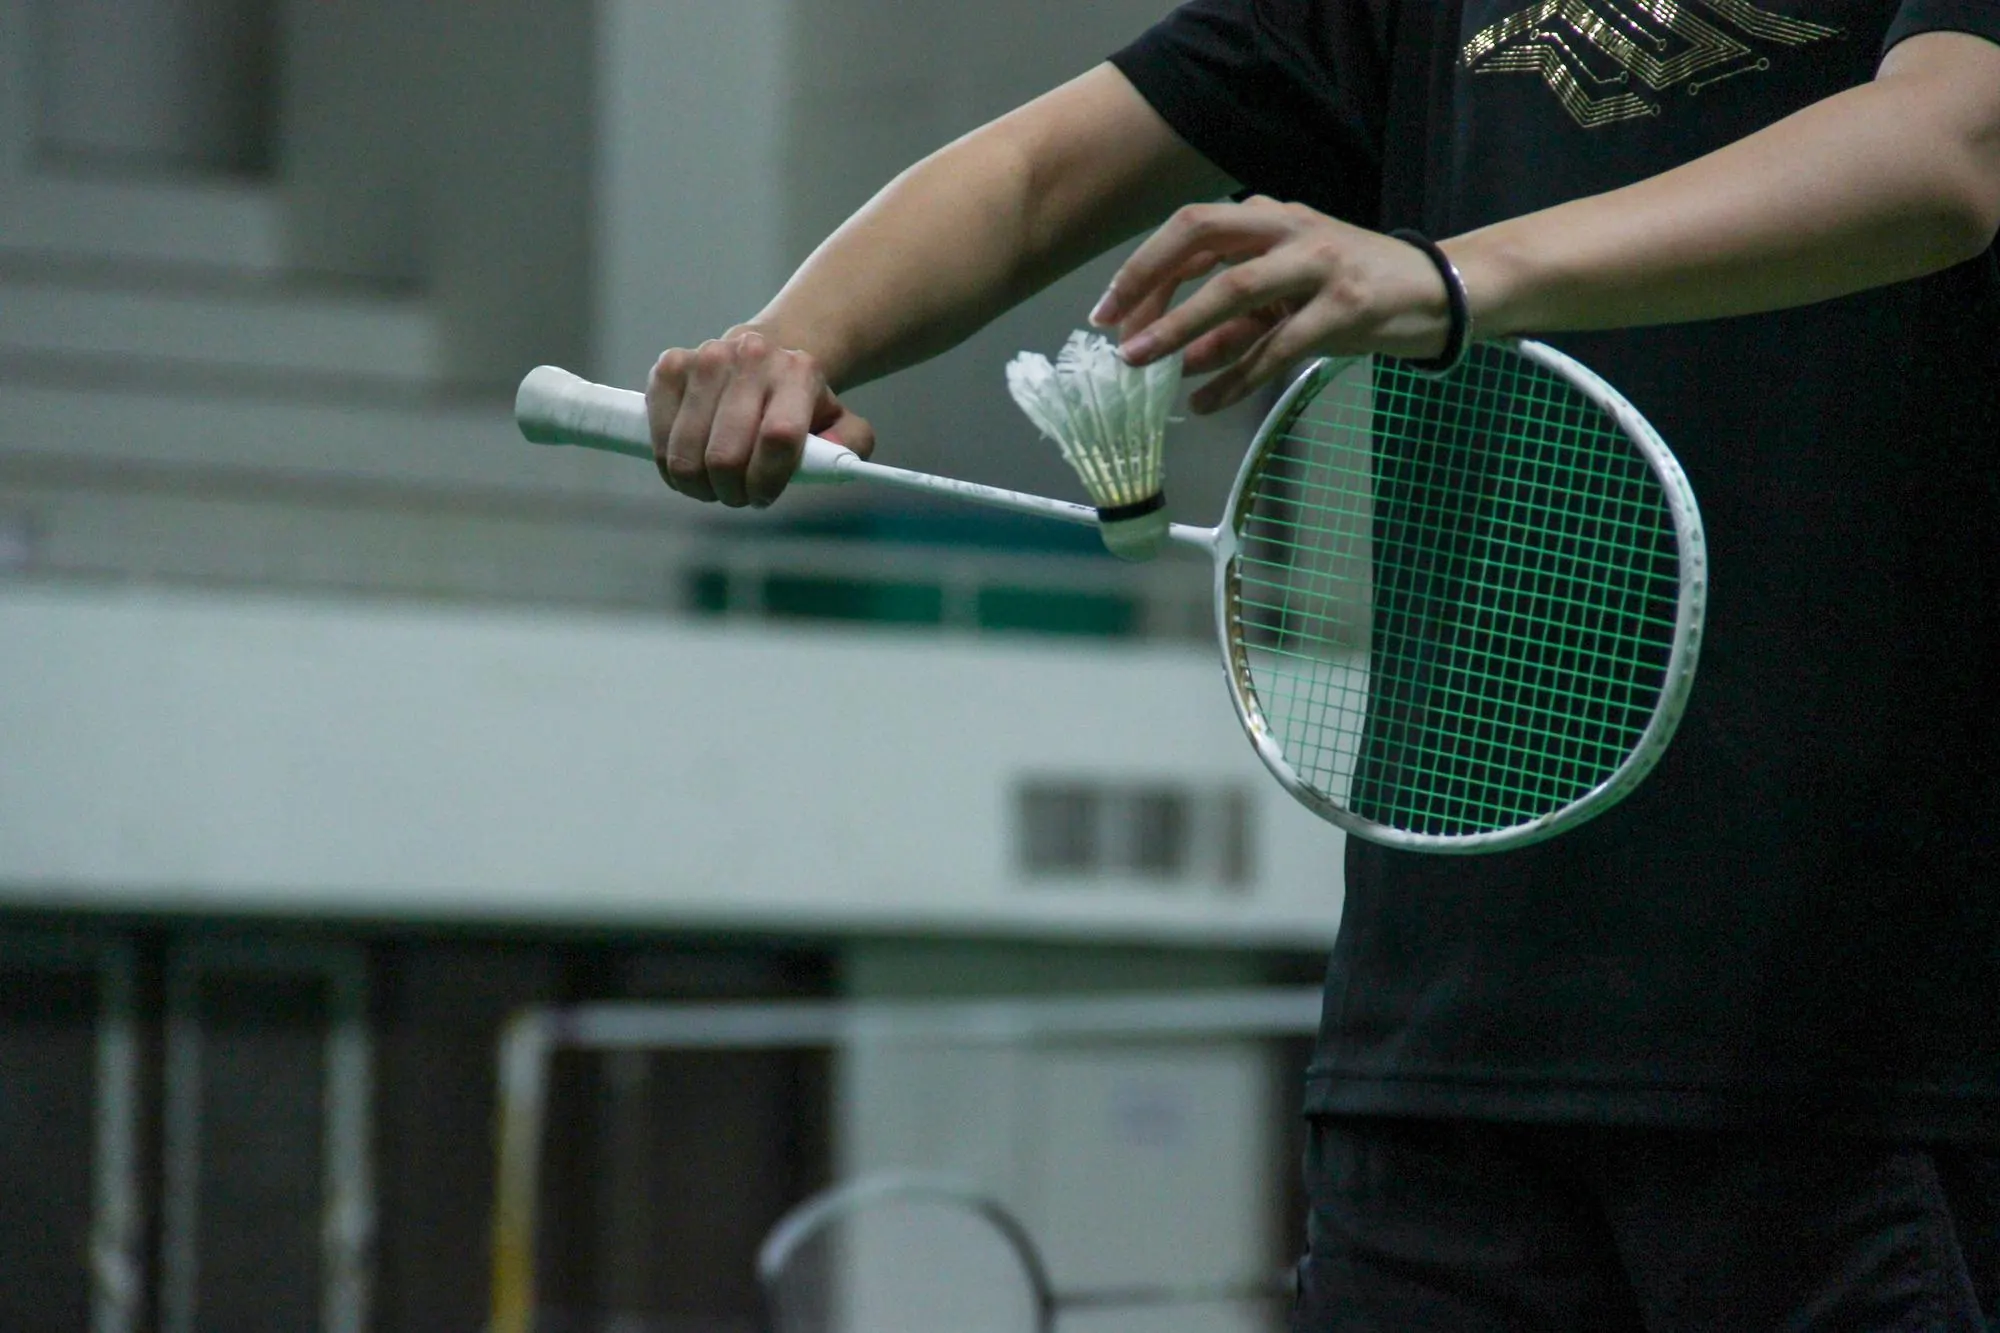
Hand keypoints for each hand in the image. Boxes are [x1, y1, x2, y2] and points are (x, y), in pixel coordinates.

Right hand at [648, 327, 875, 506]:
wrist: (759, 359)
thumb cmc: (798, 405)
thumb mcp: (839, 422)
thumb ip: (851, 444)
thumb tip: (831, 455)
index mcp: (799, 372)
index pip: (778, 437)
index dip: (767, 480)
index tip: (764, 496)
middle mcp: (751, 357)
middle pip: (726, 455)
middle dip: (730, 491)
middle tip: (737, 494)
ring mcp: (705, 358)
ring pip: (686, 452)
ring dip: (698, 483)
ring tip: (712, 482)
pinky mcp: (669, 368)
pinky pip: (657, 435)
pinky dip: (669, 463)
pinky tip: (688, 461)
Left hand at [1090, 197, 1455, 412]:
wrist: (1439, 290)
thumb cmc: (1353, 288)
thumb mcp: (1287, 296)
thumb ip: (1233, 321)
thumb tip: (1177, 355)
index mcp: (1269, 218)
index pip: (1191, 229)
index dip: (1143, 267)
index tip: (1108, 310)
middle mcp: (1289, 229)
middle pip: (1200, 238)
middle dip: (1148, 282)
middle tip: (1114, 331)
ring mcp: (1318, 265)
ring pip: (1233, 291)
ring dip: (1180, 329)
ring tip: (1142, 364)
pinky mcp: (1344, 308)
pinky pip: (1277, 347)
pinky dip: (1235, 377)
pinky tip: (1205, 402)